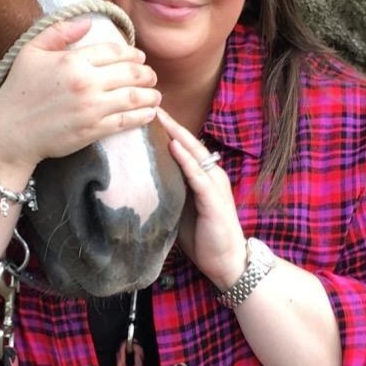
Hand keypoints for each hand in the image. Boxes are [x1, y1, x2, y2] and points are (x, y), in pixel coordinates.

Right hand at [0, 18, 160, 175]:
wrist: (10, 133)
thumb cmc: (18, 91)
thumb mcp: (31, 52)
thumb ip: (59, 32)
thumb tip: (88, 22)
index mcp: (72, 60)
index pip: (115, 51)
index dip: (132, 53)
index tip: (139, 57)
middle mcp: (86, 82)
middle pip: (131, 73)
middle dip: (147, 73)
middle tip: (151, 76)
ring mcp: (92, 108)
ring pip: (135, 97)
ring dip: (151, 95)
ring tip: (155, 95)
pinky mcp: (94, 130)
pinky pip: (127, 120)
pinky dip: (143, 116)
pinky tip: (149, 113)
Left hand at [156, 108, 246, 289]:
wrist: (226, 261)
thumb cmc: (203, 237)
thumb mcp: (181, 209)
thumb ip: (169, 192)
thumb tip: (139, 182)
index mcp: (203, 176)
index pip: (184, 147)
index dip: (168, 129)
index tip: (148, 113)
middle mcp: (211, 175)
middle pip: (189, 142)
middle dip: (170, 123)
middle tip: (151, 104)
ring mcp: (214, 185)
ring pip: (194, 153)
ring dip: (177, 134)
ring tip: (160, 116)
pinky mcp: (214, 199)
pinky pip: (198, 175)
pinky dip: (186, 160)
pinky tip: (174, 146)